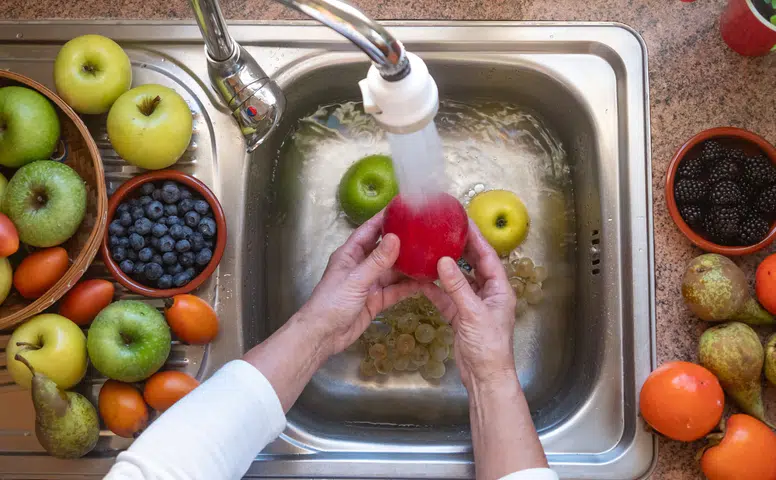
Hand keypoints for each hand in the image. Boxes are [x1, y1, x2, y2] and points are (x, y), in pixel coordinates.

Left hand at [299, 211, 422, 355]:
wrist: (324, 336)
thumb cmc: (332, 303)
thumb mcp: (356, 279)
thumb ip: (377, 261)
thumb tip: (396, 238)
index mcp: (350, 254)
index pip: (369, 230)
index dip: (385, 219)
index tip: (403, 208)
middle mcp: (361, 266)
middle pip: (385, 250)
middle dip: (403, 242)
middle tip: (425, 233)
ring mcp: (370, 283)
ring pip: (393, 271)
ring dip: (409, 266)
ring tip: (430, 257)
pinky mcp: (376, 300)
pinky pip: (395, 290)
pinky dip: (408, 286)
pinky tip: (424, 281)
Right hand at [423, 221, 517, 389]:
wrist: (484, 377)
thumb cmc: (489, 347)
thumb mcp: (473, 313)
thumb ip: (458, 287)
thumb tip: (444, 261)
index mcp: (500, 289)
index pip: (488, 256)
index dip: (476, 238)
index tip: (463, 221)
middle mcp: (488, 293)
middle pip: (474, 264)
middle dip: (460, 248)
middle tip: (444, 231)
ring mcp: (473, 304)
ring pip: (459, 280)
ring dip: (446, 267)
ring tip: (431, 249)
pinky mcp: (460, 316)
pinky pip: (447, 296)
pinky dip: (436, 288)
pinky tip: (423, 279)